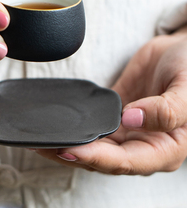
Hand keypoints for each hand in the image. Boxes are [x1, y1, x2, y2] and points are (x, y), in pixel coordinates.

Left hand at [36, 27, 186, 174]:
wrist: (182, 52)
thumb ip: (166, 111)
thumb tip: (131, 119)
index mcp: (163, 148)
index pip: (123, 161)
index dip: (94, 157)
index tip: (68, 149)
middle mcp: (141, 144)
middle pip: (101, 158)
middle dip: (71, 154)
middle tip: (42, 145)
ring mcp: (125, 130)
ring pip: (93, 145)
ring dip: (68, 143)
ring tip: (40, 139)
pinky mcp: (114, 114)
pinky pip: (92, 125)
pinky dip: (75, 127)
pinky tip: (58, 124)